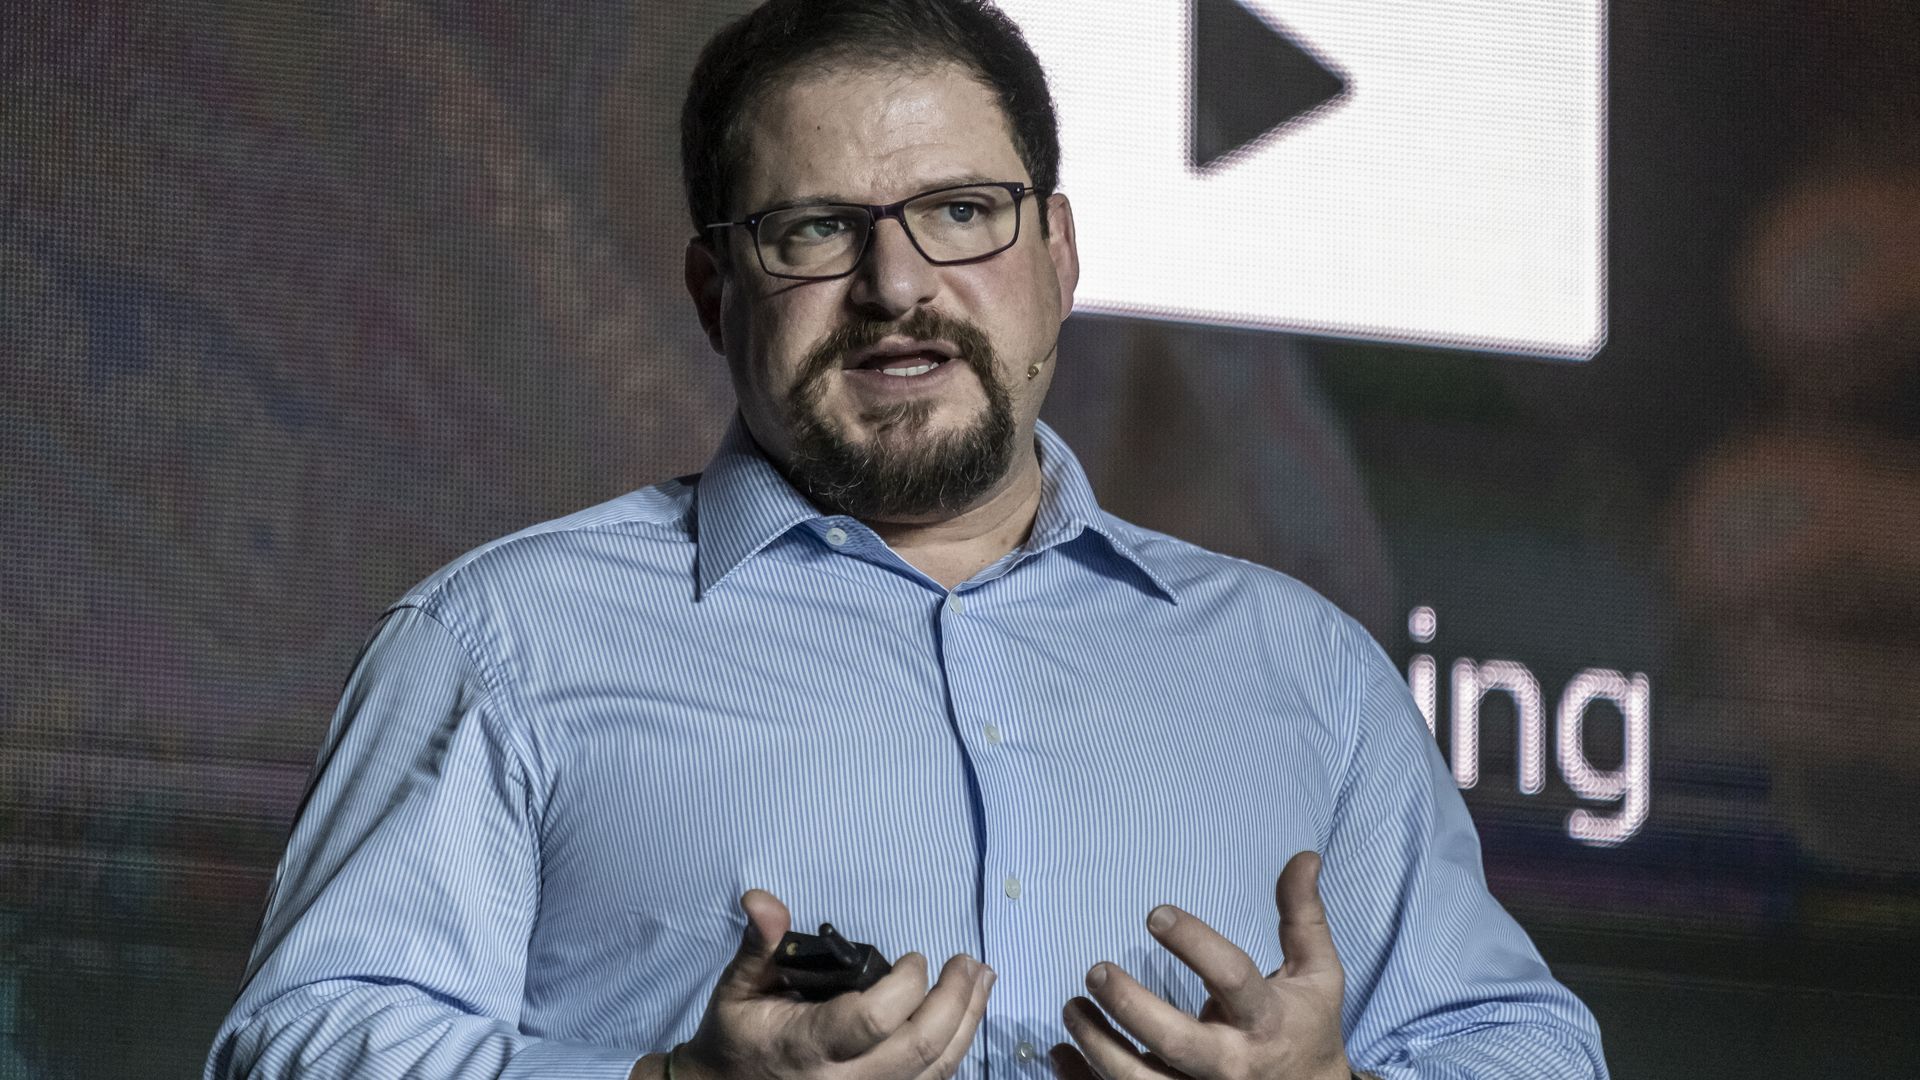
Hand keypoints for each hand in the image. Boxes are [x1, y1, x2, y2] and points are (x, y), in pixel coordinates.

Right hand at [671, 889, 994, 1079]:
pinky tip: (967, 1015)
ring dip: (967, 1021)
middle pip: (920, 1048)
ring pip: (935, 1071)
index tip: (915, 958)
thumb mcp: (738, 987)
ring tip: (982, 980)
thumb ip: (760, 943)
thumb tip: (762, 899)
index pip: (872, 1021)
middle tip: (968, 962)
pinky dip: (956, 1048)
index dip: (906, 987)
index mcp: (808, 1047)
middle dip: (955, 1001)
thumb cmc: (738, 1035)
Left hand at [1053, 851, 1350, 1079]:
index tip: (1155, 913)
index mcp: (1265, 1020)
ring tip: (1072, 1009)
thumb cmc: (1306, 1027)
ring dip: (1098, 1048)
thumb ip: (1302, 916)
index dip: (1195, 944)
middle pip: (1176, 1042)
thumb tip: (1304, 856)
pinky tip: (1061, 1054)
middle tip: (1095, 971)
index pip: (1231, 978)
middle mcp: (1232, 1063)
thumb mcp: (1317, 973)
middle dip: (1131, 1007)